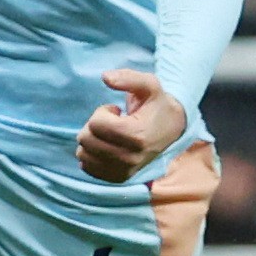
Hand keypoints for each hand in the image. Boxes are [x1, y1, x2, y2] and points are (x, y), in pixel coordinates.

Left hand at [76, 68, 188, 183]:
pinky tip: (106, 147)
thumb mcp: (149, 85)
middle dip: (94, 125)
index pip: (95, 124)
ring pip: (83, 154)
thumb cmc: (157, 105)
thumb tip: (105, 77)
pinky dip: (91, 155)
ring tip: (111, 135)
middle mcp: (130, 157)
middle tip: (112, 122)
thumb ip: (128, 78)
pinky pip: (87, 168)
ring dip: (91, 140)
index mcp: (137, 135)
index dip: (102, 112)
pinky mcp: (119, 178)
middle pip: (86, 139)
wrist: (172, 130)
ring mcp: (124, 170)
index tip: (117, 111)